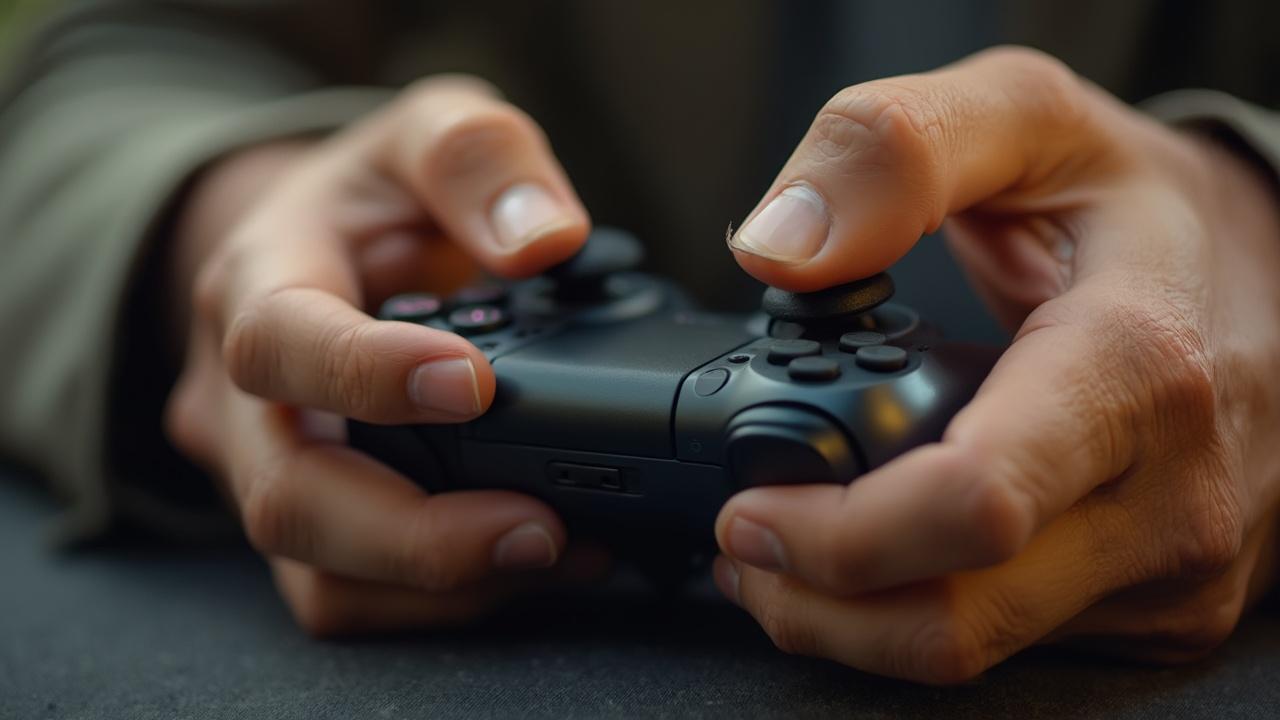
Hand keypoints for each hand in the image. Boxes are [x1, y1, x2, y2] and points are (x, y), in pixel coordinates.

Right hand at [164, 77, 599, 634]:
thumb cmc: (375, 198)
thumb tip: (547, 239)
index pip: (279, 341)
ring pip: (318, 575)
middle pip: (289, 498)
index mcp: (259, 281)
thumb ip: (480, 159)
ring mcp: (270, 471)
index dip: (367, 375)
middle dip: (416, 534)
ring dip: (440, 585)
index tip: (472, 383)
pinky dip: (441, 601)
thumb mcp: (427, 131)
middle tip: (539, 527)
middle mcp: (246, 396)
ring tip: (558, 553)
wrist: (325, 251)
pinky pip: (353, 596)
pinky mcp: (314, 525)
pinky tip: (532, 566)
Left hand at [718, 46, 1279, 681]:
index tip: (750, 511)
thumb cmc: (1144, 202)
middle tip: (743, 545)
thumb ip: (897, 152)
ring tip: (786, 560)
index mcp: (1135, 366)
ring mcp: (1171, 567)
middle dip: (817, 601)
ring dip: (853, 624)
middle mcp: (1169, 493)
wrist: (1267, 273)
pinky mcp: (1160, 607)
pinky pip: (1013, 647)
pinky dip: (919, 618)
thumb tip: (779, 246)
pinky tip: (881, 562)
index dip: (837, 533)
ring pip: (976, 651)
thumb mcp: (1027, 120)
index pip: (973, 505)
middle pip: (956, 616)